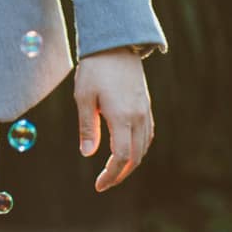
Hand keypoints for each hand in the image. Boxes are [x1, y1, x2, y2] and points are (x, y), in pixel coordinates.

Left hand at [73, 48, 153, 191]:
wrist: (116, 45)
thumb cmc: (94, 69)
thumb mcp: (83, 97)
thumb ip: (87, 127)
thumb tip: (87, 154)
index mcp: (122, 117)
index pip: (122, 157)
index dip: (111, 174)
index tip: (99, 185)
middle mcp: (138, 117)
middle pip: (136, 157)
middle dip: (121, 174)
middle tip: (104, 183)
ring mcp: (145, 111)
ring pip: (144, 147)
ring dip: (131, 163)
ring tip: (113, 171)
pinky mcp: (146, 106)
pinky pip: (147, 135)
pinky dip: (138, 148)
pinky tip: (127, 150)